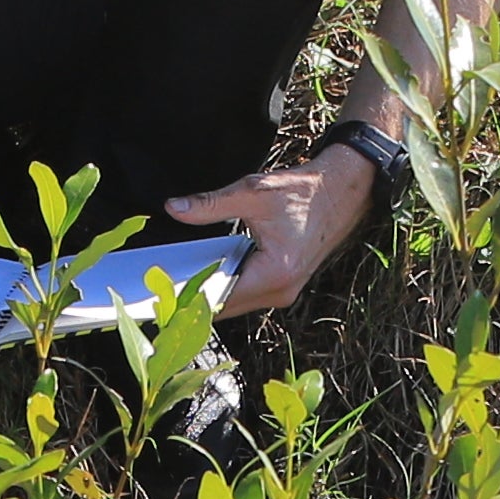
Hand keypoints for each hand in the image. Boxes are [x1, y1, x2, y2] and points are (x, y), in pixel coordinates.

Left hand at [162, 141, 383, 316]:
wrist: (340, 193)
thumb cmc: (303, 193)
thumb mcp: (253, 192)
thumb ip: (211, 205)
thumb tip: (175, 208)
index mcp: (275, 273)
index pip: (221, 297)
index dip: (189, 296)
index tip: (161, 293)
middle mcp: (281, 291)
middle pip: (226, 306)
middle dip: (194, 298)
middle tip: (159, 289)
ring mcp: (283, 292)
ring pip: (235, 303)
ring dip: (210, 293)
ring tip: (177, 281)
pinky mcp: (282, 286)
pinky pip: (246, 294)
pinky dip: (225, 286)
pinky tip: (204, 273)